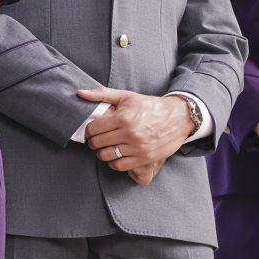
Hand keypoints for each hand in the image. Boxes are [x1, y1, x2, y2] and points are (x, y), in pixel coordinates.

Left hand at [78, 88, 192, 185]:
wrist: (178, 117)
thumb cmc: (149, 106)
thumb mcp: (127, 96)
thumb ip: (102, 94)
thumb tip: (80, 93)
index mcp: (123, 117)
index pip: (93, 129)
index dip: (89, 131)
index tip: (92, 131)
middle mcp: (129, 133)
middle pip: (97, 144)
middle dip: (93, 142)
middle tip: (97, 139)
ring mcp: (137, 147)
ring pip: (106, 156)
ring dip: (102, 153)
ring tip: (106, 147)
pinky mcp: (144, 158)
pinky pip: (119, 166)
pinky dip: (113, 162)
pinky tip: (116, 155)